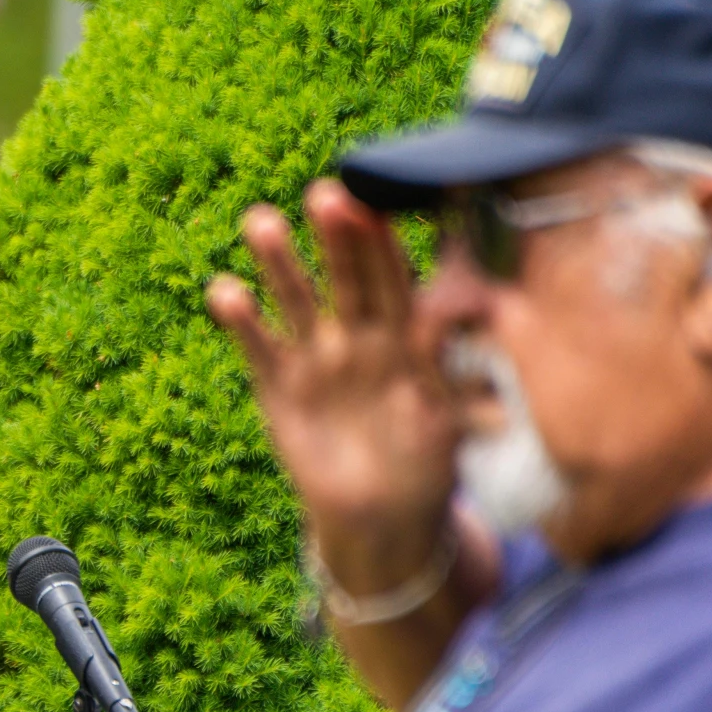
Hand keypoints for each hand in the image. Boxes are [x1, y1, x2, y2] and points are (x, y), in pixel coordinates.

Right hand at [207, 182, 461, 591]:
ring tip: (260, 222)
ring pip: (298, 301)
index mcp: (408, 339)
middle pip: (348, 277)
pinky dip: (243, 322)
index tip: (384, 207)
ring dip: (279, 262)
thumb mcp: (453, 423)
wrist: (384, 518)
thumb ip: (460, 385)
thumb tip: (487, 357)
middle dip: (338, 236)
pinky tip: (224, 290)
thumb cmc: (429, 464)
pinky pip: (260, 350)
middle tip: (326, 194)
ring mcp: (318, 360)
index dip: (391, 246)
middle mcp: (361, 338)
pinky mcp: (280, 390)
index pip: (399, 280)